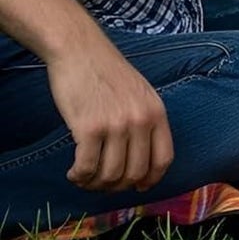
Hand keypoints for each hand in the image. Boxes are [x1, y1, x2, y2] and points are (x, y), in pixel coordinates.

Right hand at [46, 35, 173, 191]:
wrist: (81, 52)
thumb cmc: (108, 73)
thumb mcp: (140, 94)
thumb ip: (145, 121)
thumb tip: (142, 160)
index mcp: (157, 112)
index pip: (164, 158)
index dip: (151, 179)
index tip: (138, 187)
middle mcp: (141, 120)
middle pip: (135, 173)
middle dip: (117, 185)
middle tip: (101, 182)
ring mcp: (116, 125)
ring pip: (110, 175)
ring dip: (94, 183)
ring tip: (84, 177)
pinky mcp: (89, 128)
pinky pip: (87, 168)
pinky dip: (79, 177)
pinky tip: (73, 173)